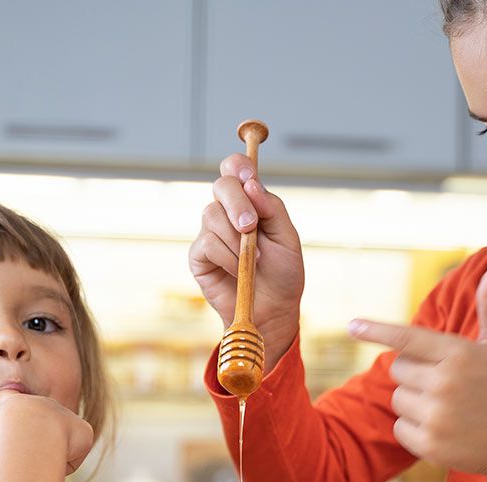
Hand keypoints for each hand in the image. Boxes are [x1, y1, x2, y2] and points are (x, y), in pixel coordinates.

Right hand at [0, 390, 94, 475]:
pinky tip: (55, 463)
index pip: (12, 402)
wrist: (30, 432)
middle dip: (39, 432)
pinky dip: (68, 461)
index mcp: (18, 405)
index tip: (7, 412)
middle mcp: (45, 406)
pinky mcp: (84, 432)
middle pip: (43, 420)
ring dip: (54, 452)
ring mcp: (66, 417)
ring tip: (40, 461)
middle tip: (29, 450)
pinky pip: (77, 451)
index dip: (10, 410)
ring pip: (62, 439)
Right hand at [189, 152, 305, 372]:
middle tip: (251, 226)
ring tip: (254, 261)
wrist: (273, 310)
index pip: (235, 169)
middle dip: (237, 203)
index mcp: (249, 202)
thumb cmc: (282, 274)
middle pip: (221, 186)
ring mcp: (210, 233)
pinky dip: (227, 258)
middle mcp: (227, 212)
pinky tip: (239, 272)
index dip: (238, 166)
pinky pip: (207, 244)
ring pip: (212, 215)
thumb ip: (272, 209)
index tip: (250, 179)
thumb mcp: (287, 238)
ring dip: (236, 240)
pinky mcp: (199, 256)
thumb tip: (252, 184)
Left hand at [348, 263, 486, 481]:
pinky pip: (399, 428)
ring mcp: (436, 416)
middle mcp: (444, 383)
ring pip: (398, 399)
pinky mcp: (430, 444)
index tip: (352, 325)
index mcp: (458, 354)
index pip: (407, 338)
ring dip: (415, 401)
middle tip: (446, 383)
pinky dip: (414, 429)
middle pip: (398, 369)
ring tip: (448, 407)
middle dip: (415, 373)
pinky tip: (444, 429)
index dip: (377, 330)